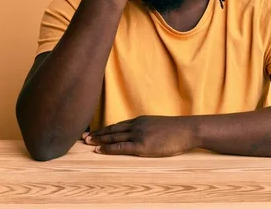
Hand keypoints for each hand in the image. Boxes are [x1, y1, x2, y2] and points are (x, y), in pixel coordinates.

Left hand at [83, 116, 197, 156]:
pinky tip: (98, 150)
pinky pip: (120, 147)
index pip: (118, 125)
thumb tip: (145, 134)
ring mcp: (138, 134)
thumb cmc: (177, 130)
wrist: (187, 130)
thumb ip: (149, 128)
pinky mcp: (141, 145)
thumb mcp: (159, 125)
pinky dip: (108, 148)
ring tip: (86, 141)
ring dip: (98, 140)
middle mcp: (136, 125)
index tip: (94, 131)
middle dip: (97, 133)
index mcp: (140, 120)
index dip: (105, 129)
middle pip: (112, 129)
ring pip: (113, 137)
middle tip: (83, 136)